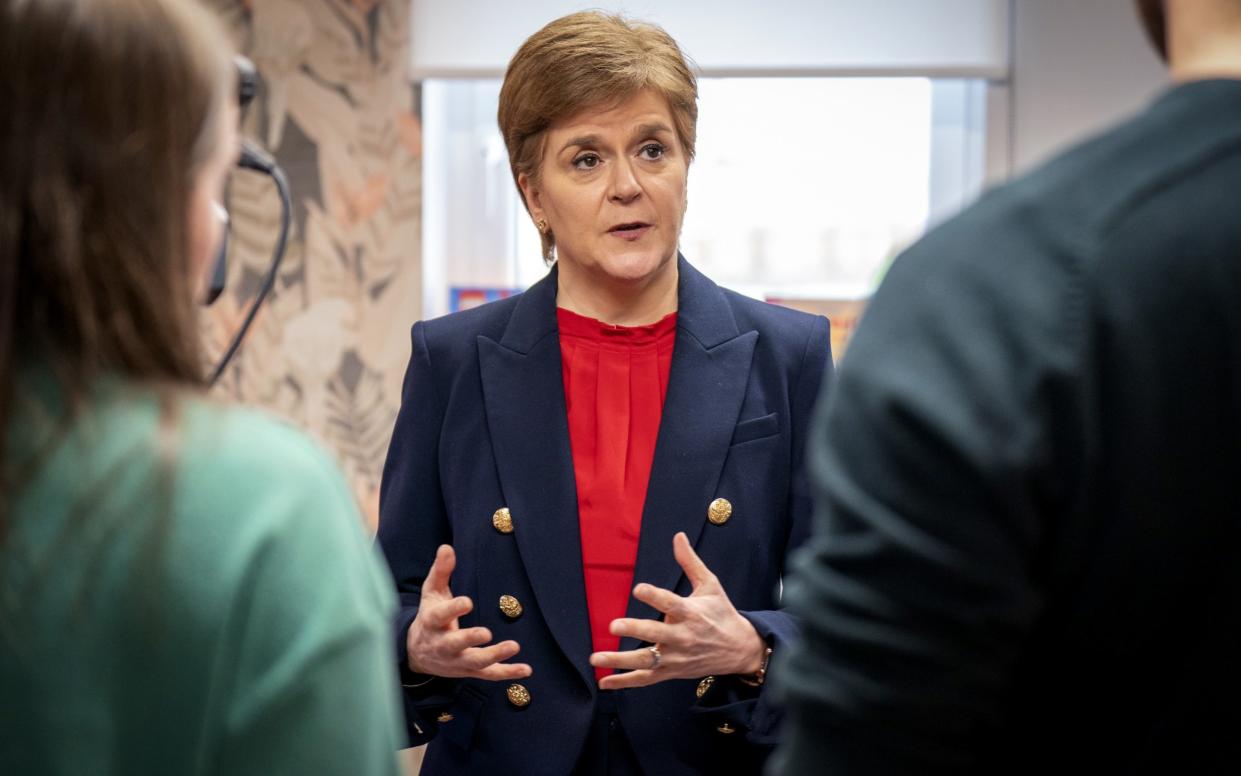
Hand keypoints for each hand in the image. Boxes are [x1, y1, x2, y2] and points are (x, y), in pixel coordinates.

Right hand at [405, 545, 531, 680]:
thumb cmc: (430, 615)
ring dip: (494, 656)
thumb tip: (447, 547)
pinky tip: (526, 670)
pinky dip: (507, 673)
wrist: (417, 653)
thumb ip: (441, 570)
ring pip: (475, 661)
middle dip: (470, 639)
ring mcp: (457, 660)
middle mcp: (443, 645)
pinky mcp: (469, 671)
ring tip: (514, 646)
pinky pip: (489, 675)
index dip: (454, 609)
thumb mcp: (431, 593)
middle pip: (455, 644)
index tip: (467, 601)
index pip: (440, 616)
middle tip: (486, 633)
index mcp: (433, 622)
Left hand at [590, 532, 765, 689]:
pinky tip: (603, 681)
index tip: (638, 589)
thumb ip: (690, 562)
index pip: (671, 603)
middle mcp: (682, 636)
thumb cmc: (722, 613)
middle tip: (613, 626)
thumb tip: (678, 536)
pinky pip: (645, 679)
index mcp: (691, 612)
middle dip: (634, 630)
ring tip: (596, 657)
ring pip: (646, 660)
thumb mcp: (710, 585)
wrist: (739, 649)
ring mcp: (675, 657)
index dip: (654, 596)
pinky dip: (624, 682)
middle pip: (655, 634)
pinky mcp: (671, 672)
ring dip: (619, 661)